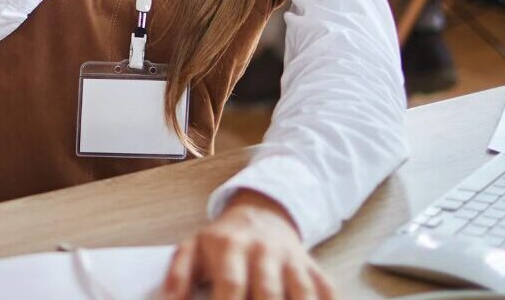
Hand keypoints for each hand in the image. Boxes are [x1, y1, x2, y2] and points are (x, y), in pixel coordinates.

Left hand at [161, 192, 333, 299]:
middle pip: (268, 293)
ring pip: (301, 292)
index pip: (230, 284)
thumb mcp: (192, 249)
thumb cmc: (222, 242)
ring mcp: (292, 261)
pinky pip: (327, 290)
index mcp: (230, 247)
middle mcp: (264, 252)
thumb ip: (178, 276)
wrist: (262, 213)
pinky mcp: (313, 269)